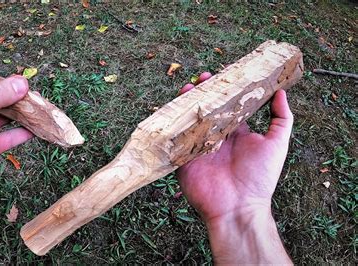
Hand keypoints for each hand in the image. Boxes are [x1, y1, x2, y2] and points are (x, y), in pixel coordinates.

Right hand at [177, 89, 292, 263]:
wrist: (237, 206)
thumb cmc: (259, 177)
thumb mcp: (277, 144)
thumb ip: (281, 118)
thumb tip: (281, 92)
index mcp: (236, 133)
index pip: (228, 107)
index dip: (224, 91)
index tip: (222, 75)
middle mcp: (216, 138)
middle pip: (207, 109)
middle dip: (203, 93)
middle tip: (202, 78)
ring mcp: (199, 146)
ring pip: (190, 119)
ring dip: (187, 103)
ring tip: (187, 87)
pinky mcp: (184, 157)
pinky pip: (176, 137)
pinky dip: (173, 123)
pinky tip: (173, 108)